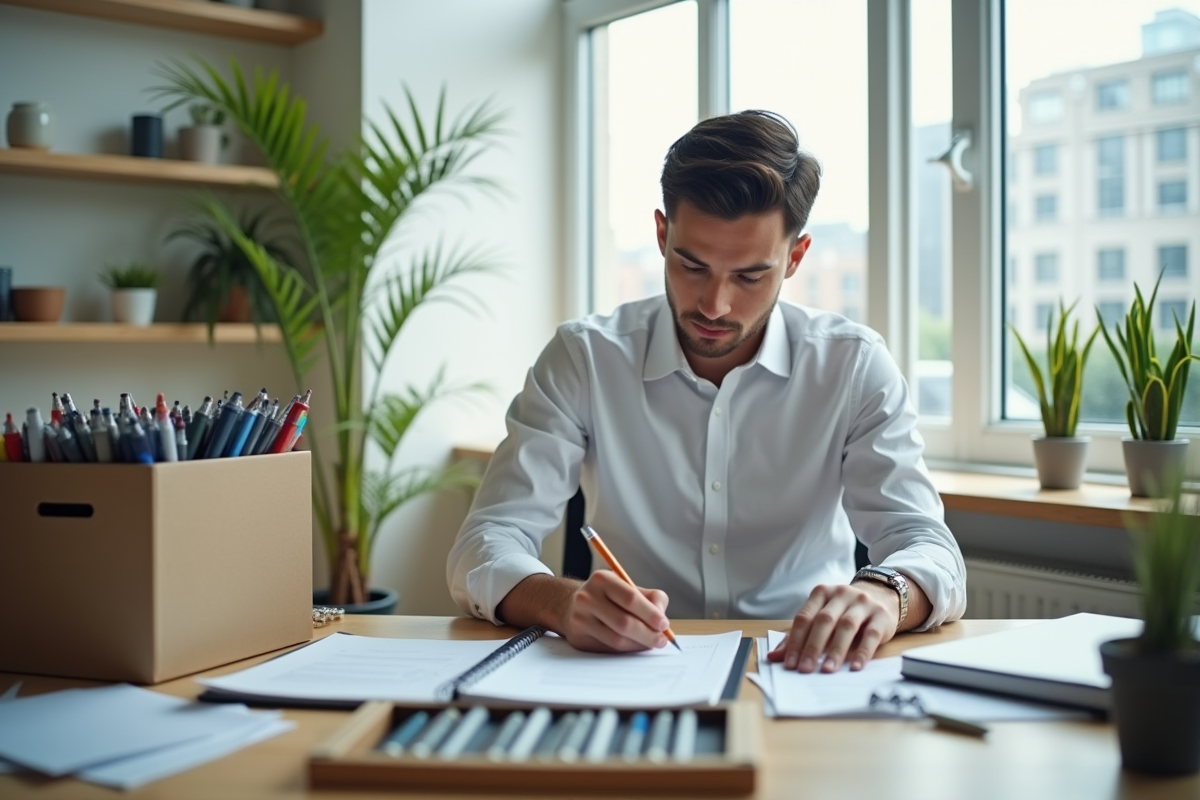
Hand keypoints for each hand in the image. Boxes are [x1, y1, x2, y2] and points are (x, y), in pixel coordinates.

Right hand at [560, 570, 670, 652]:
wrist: (572, 605)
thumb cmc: (608, 597)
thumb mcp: (628, 587)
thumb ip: (651, 599)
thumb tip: (662, 621)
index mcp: (602, 579)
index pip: (631, 599)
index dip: (650, 614)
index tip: (664, 625)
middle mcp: (587, 598)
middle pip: (624, 623)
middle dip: (648, 634)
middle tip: (661, 640)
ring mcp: (580, 619)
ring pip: (617, 640)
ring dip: (639, 645)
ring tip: (650, 643)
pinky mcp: (578, 638)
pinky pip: (609, 649)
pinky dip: (626, 650)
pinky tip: (634, 645)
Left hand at [766, 582, 899, 672]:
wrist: (881, 597)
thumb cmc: (844, 612)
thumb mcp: (821, 619)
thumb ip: (799, 636)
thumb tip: (774, 656)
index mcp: (821, 593)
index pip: (804, 617)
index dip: (795, 641)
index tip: (790, 663)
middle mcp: (841, 594)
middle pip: (824, 621)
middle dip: (813, 647)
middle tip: (805, 669)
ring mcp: (862, 603)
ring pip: (846, 626)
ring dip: (835, 650)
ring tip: (827, 670)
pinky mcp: (881, 616)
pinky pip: (871, 635)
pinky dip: (862, 652)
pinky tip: (854, 667)